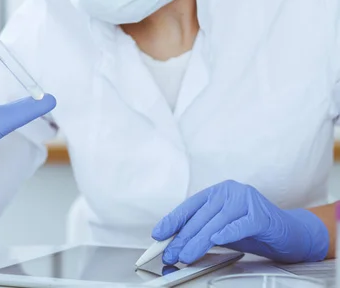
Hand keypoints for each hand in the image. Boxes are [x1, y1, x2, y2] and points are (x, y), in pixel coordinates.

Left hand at [152, 180, 328, 264]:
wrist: (289, 234)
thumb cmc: (252, 230)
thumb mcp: (222, 229)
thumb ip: (202, 232)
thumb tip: (176, 245)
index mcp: (218, 192)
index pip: (190, 206)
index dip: (173, 220)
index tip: (158, 234)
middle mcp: (230, 192)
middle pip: (200, 217)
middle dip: (182, 237)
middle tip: (170, 253)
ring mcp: (246, 200)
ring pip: (215, 223)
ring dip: (197, 242)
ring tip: (185, 256)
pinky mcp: (261, 214)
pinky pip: (239, 225)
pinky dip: (225, 234)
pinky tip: (215, 241)